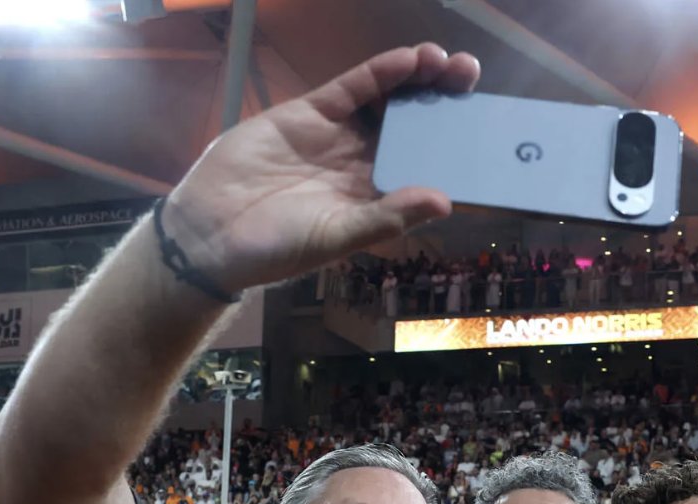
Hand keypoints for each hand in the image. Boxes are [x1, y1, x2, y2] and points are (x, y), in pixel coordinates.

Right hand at [161, 43, 479, 292]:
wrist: (210, 233)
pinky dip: (381, 73)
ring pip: (388, 100)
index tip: (487, 132)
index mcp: (377, 198)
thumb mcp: (336, 238)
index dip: (455, 148)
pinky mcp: (311, 113)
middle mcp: (364, 163)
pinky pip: (353, 88)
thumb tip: (444, 201)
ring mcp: (339, 136)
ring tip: (449, 64)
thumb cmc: (275, 248)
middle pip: (415, 126)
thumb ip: (386, 217)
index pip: (426, 166)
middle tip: (472, 79)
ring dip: (419, 81)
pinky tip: (408, 61)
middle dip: (444, 102)